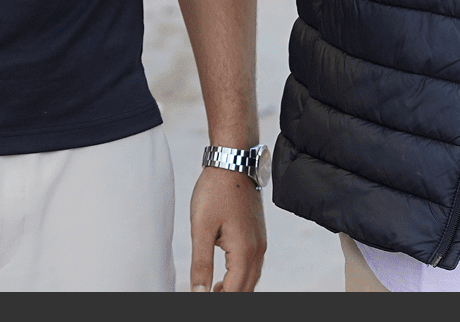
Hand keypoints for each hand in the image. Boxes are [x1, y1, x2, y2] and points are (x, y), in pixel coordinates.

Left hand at [188, 166, 265, 291]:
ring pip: (251, 279)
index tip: (200, 300)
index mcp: (244, 251)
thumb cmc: (215, 191)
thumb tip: (199, 292)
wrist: (233, 161)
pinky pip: (252, 266)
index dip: (217, 300)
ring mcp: (260, 242)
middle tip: (205, 296)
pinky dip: (240, 277)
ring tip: (212, 291)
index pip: (233, 292)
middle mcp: (257, 250)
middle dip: (228, 297)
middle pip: (246, 289)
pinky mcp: (258, 235)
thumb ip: (201, 263)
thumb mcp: (201, 227)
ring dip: (234, 289)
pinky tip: (223, 275)